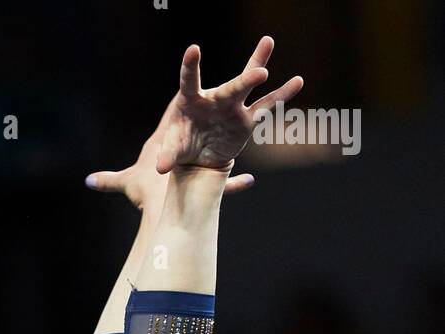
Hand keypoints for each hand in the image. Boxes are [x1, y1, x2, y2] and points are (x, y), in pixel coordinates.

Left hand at [156, 35, 302, 174]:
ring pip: (248, 86)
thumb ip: (168, 155)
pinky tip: (297, 81)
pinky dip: (282, 95)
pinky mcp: (246, 120)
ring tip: (268, 42)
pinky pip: (266, 107)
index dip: (190, 66)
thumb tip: (161, 167)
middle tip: (260, 73)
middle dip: (245, 80)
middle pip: (230, 87)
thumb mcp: (172, 152)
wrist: (197, 160)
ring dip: (257, 68)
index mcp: (191, 100)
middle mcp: (214, 98)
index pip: (189, 80)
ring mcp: (232, 107)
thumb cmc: (182, 147)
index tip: (194, 49)